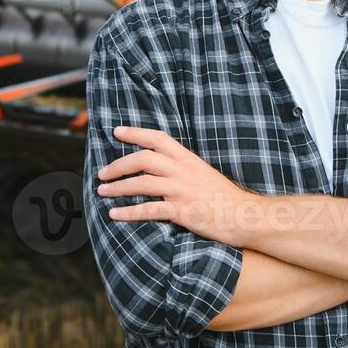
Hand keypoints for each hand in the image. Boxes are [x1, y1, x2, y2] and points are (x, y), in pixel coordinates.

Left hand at [96, 125, 257, 246]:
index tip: (116, 131)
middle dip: (118, 165)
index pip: (157, 138)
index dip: (135, 133)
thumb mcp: (204, 173)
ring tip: (102, 192)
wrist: (245, 215)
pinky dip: (127, 212)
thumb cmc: (225, 197)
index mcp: (187, 159)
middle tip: (102, 174)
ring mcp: (181, 190)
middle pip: (142, 159)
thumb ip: (183, 168)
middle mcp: (182, 171)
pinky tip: (114, 214)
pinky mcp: (182, 211)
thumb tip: (162, 167)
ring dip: (117, 187)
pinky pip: (148, 209)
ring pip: (141, 183)